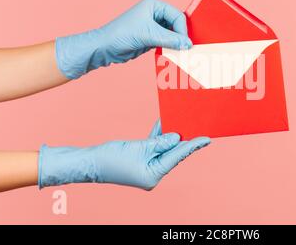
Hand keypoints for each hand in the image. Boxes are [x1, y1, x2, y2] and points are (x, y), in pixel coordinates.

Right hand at [38, 120, 210, 189]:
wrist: (89, 164)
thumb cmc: (111, 158)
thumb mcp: (138, 148)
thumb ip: (160, 142)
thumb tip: (177, 137)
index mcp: (153, 175)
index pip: (177, 157)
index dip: (192, 146)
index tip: (207, 139)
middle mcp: (153, 174)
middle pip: (172, 153)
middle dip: (182, 139)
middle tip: (197, 125)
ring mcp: (147, 169)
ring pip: (163, 149)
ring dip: (170, 135)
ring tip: (181, 120)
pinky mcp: (141, 162)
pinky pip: (153, 148)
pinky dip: (158, 137)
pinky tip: (163, 123)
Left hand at [55, 0, 191, 78]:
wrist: (105, 47)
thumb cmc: (121, 34)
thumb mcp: (148, 35)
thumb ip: (170, 39)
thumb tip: (188, 44)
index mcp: (154, 5)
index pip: (177, 16)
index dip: (182, 30)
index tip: (185, 44)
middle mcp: (155, 13)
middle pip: (177, 25)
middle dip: (180, 37)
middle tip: (185, 50)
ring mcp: (153, 26)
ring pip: (172, 34)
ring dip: (176, 44)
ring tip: (179, 53)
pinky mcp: (151, 37)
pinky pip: (166, 42)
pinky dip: (170, 48)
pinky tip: (171, 55)